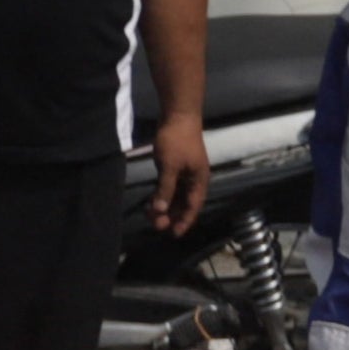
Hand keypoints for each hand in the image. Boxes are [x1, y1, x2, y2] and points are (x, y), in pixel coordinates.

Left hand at [151, 109, 209, 236]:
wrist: (178, 115)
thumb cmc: (176, 141)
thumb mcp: (169, 167)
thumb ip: (165, 189)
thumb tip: (159, 210)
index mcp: (198, 181)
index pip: (193, 207)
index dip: (184, 221)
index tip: (173, 234)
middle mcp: (194, 179)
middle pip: (184, 204)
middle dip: (171, 215)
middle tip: (156, 225)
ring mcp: (185, 173)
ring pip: (175, 196)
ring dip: (164, 206)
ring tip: (150, 215)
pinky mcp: (175, 166)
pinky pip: (169, 186)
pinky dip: (161, 195)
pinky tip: (150, 201)